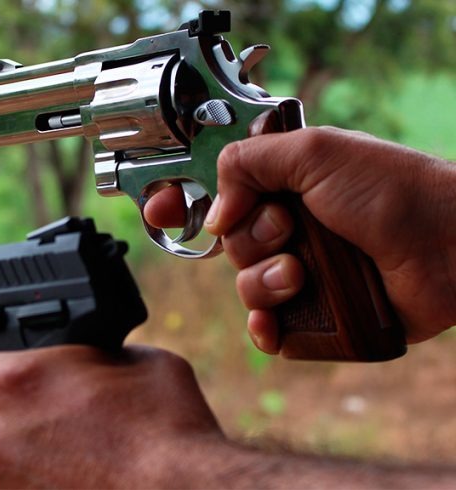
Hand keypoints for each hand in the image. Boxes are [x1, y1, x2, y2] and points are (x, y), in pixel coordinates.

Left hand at [0, 345, 226, 487]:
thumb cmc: (166, 430)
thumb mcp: (133, 360)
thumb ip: (88, 356)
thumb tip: (87, 360)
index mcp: (12, 383)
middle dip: (0, 418)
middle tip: (47, 418)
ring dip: (20, 455)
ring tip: (74, 454)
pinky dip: (36, 485)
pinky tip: (78, 478)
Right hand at [145, 127, 455, 352]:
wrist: (450, 247)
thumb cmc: (393, 190)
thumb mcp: (315, 152)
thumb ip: (248, 162)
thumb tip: (216, 211)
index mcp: (284, 184)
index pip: (218, 192)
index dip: (184, 200)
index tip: (161, 207)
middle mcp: (289, 227)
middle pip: (227, 243)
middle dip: (251, 240)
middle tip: (290, 229)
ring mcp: (303, 271)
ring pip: (245, 287)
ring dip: (265, 281)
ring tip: (303, 272)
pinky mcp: (318, 314)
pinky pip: (270, 329)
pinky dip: (267, 328)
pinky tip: (274, 326)